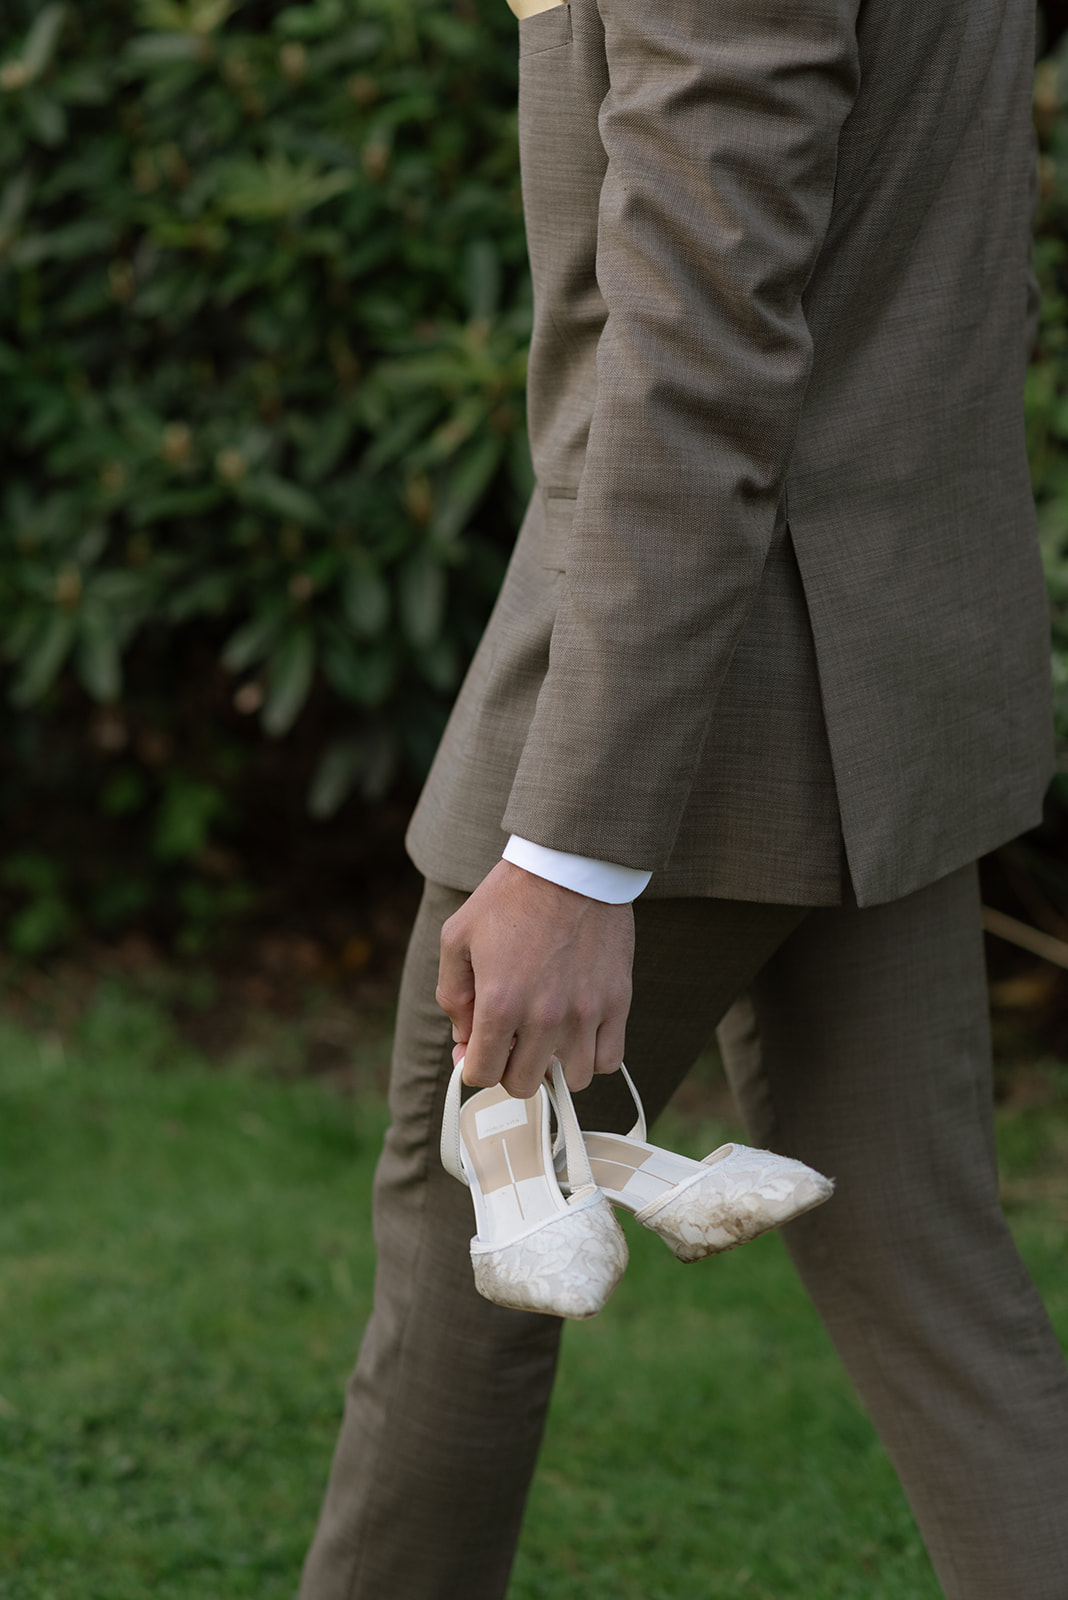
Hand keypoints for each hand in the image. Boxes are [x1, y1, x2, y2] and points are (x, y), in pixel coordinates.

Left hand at [436, 859, 634, 1097]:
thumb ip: (452, 996)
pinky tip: (579, 1035)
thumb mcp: (457, 938)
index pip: (481, 1075)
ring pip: (571, 1081)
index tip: (477, 1049)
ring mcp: (585, 1013)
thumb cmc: (509, 898)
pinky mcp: (616, 1002)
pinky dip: (593, 1058)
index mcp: (500, 1003)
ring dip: (553, 1067)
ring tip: (546, 1039)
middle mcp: (544, 1017)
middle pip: (523, 1084)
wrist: (569, 866)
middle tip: (510, 1040)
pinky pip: (609, 1061)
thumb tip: (464, 1039)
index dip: (473, 1066)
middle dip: (508, 1068)